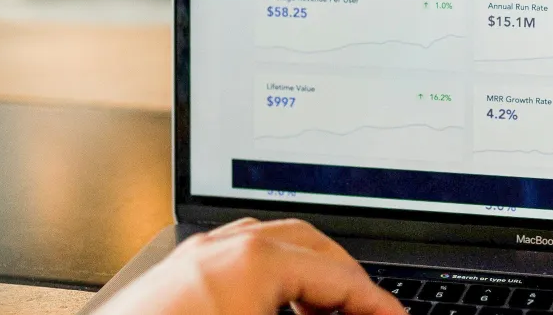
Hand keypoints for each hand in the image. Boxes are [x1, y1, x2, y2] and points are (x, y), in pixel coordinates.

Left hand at [94, 218, 406, 314]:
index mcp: (256, 259)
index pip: (339, 277)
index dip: (376, 303)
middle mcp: (225, 246)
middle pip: (311, 245)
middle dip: (346, 281)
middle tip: (368, 312)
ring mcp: (197, 255)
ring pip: (273, 244)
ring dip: (308, 275)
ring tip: (325, 312)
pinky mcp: (177, 275)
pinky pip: (239, 257)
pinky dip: (271, 276)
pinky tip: (275, 306)